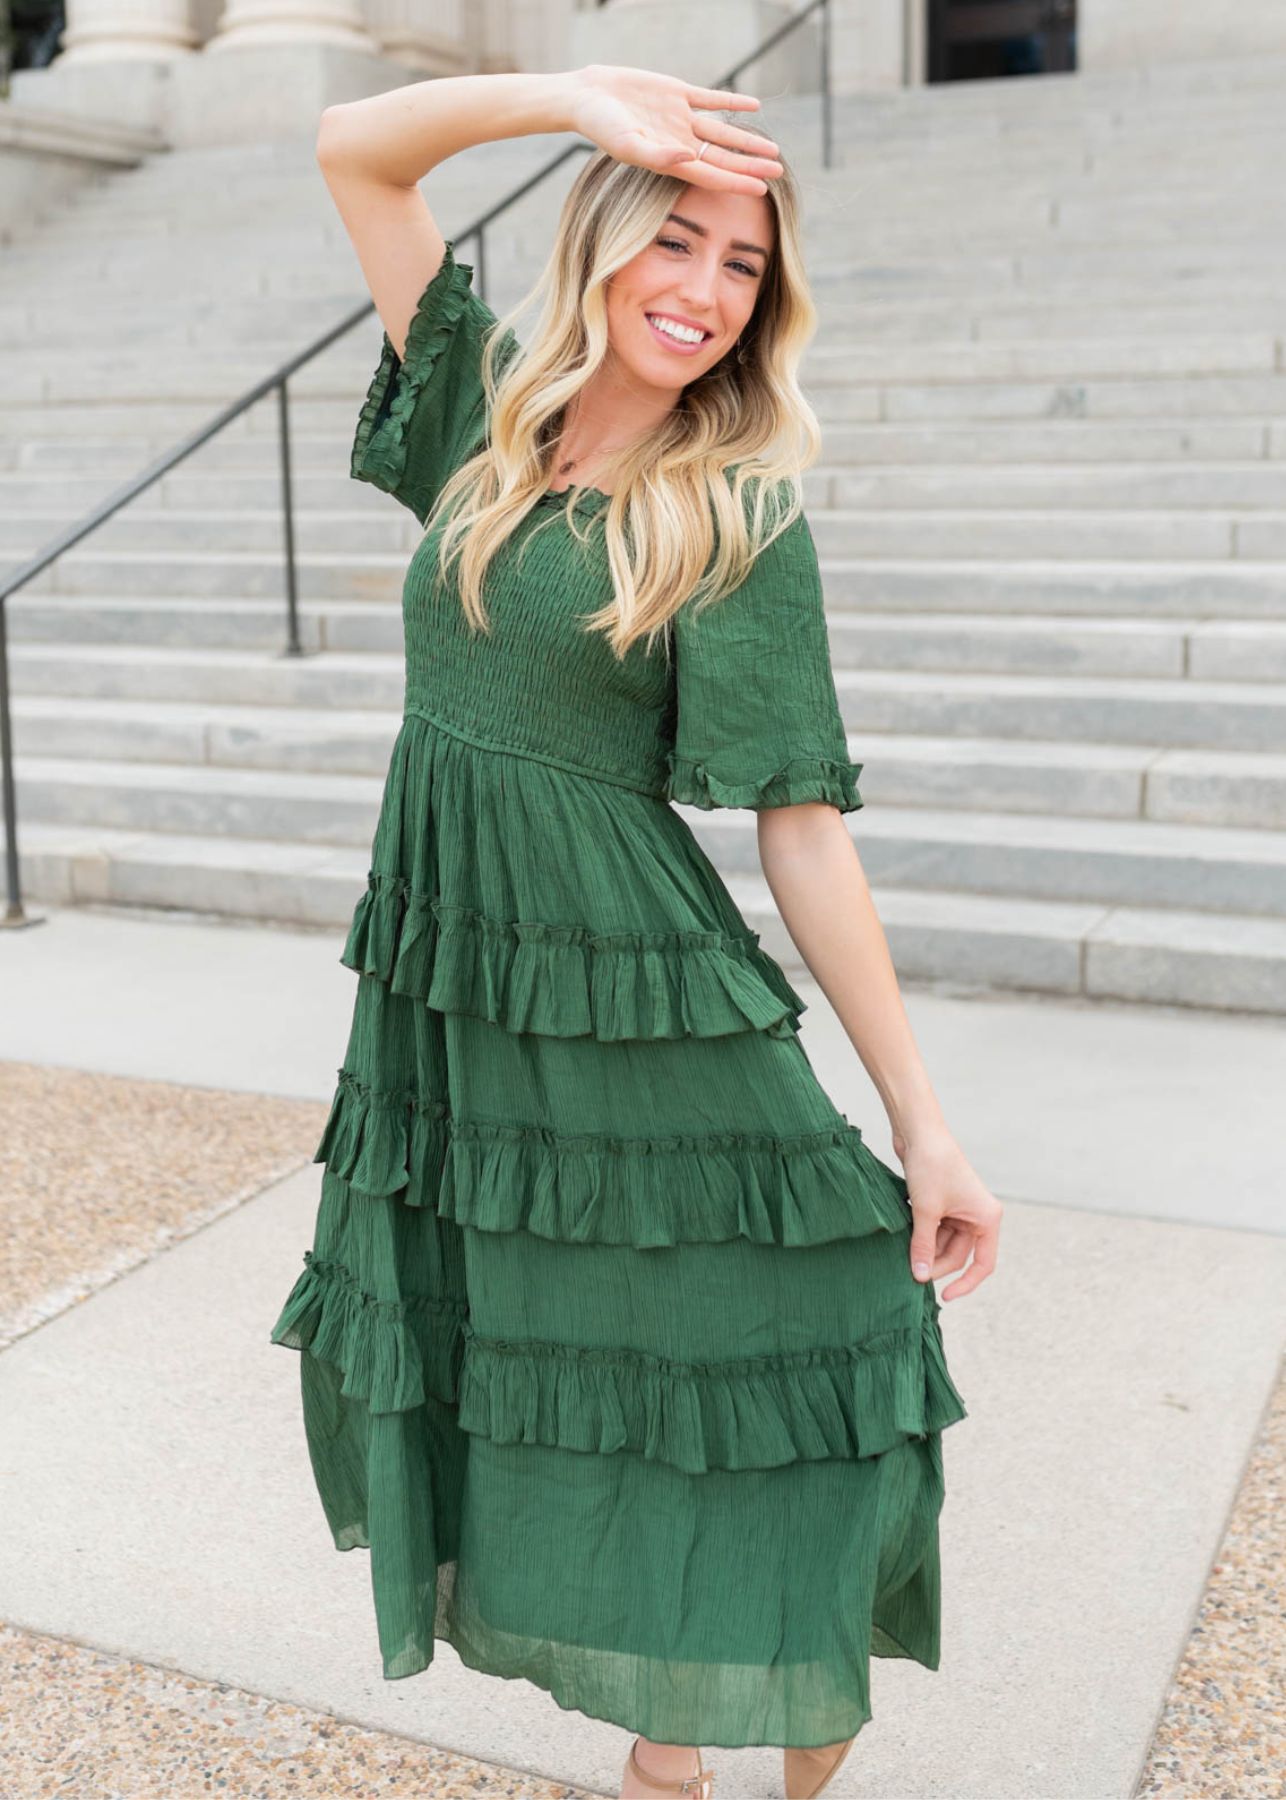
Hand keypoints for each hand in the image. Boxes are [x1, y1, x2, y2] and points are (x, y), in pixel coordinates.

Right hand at [566, 63, 783, 194]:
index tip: (762, 188)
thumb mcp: (627, 145)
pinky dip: (732, 102)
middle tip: (778, 170)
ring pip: (722, 131)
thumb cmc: (601, 126)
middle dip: (750, 164)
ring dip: (747, 139)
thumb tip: (691, 157)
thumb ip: (658, 155)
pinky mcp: (677, 93)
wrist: (587, 96)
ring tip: (773, 149)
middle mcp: (679, 142)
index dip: (737, 181)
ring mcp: (680, 118)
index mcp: (670, 160)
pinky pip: (711, 99)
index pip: (712, 174)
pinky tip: (755, 107)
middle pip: (723, 156)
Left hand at [896, 1127, 1003, 1301]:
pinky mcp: (942, 1204)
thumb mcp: (926, 1211)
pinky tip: (903, 1239)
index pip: (983, 1264)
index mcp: (987, 1219)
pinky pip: (933, 1231)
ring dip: (924, 1250)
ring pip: (942, 1244)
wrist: (918, 1131)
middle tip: (908, 1272)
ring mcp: (960, 1210)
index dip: (965, 1284)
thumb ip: (923, 1246)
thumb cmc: (931, 1166)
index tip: (943, 1296)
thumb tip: (919, 1277)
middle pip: (958, 1255)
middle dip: (933, 1264)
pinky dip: (920, 1236)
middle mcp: (978, 1216)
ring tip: (902, 1254)